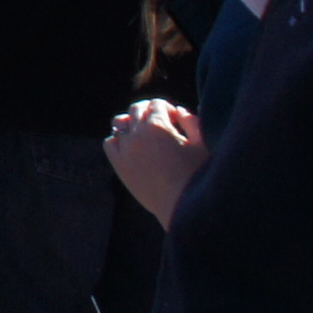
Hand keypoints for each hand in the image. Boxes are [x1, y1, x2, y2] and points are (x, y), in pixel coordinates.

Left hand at [104, 98, 204, 222]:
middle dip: (149, 112)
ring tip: (144, 134)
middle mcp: (137, 133)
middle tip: (160, 123)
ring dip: (132, 124)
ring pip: (120, 124)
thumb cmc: (198, 175)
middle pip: (136, 109)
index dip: (168, 109)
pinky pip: (110, 143)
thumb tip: (178, 110)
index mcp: (157, 124)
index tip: (176, 121)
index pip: (157, 103)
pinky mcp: (118, 165)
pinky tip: (131, 147)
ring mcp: (125, 149)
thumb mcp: (202, 144)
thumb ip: (191, 122)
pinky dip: (118, 140)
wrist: (183, 208)